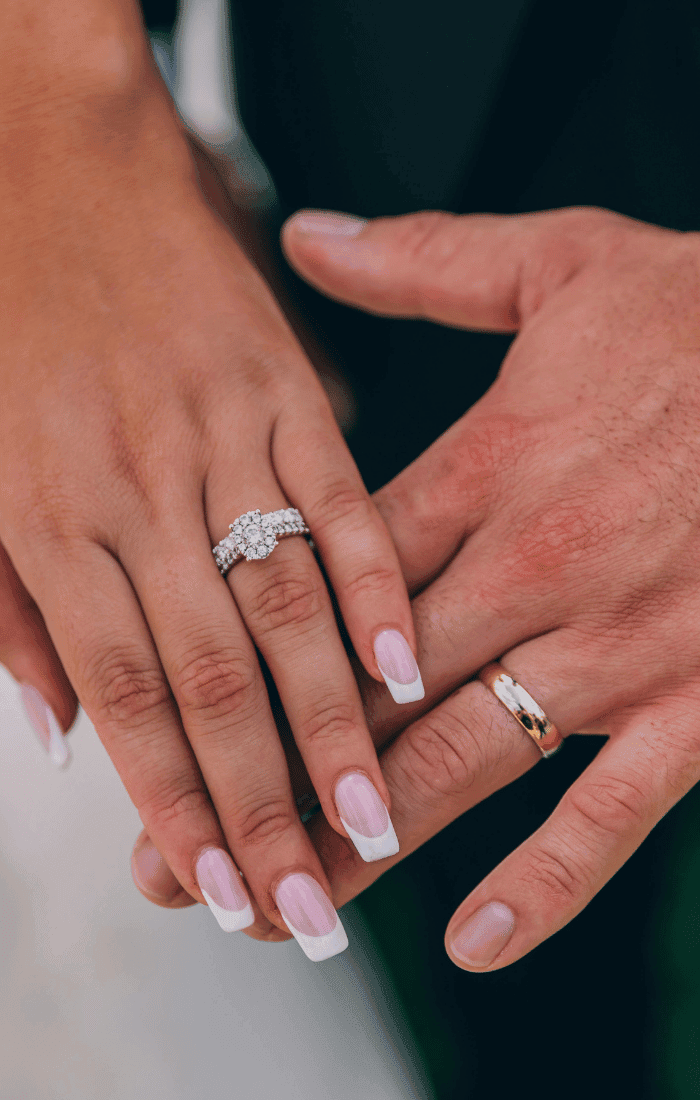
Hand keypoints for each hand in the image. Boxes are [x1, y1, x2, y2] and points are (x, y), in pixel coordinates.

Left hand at [0, 45, 419, 955]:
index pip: (128, 696)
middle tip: (309, 903)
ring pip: (286, 605)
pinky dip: (376, 583)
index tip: (224, 888)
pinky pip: (339, 496)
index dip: (181, 804)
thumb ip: (5, 613)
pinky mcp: (283, 385)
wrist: (44, 151)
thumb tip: (57, 739)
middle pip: (217, 676)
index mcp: (52, 516)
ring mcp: (221, 435)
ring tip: (379, 819)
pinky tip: (408, 664)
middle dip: (267, 802)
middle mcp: (141, 489)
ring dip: (337, 722)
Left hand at [133, 204, 699, 967]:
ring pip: (458, 762)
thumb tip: (306, 236)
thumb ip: (421, 262)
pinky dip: (548, 883)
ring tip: (284, 908)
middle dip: (273, 779)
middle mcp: (533, 569)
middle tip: (183, 862)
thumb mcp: (558, 267)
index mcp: (487, 470)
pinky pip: (612, 810)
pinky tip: (475, 941)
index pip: (333, 586)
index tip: (177, 720)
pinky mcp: (695, 702)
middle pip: (368, 694)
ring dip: (363, 843)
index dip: (244, 658)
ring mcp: (615, 647)